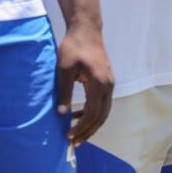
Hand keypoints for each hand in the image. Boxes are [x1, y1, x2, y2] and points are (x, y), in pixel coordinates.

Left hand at [55, 22, 113, 145]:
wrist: (86, 29)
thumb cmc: (73, 47)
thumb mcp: (65, 69)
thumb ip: (64, 92)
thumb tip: (62, 114)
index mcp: (99, 83)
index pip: (92, 113)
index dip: (81, 127)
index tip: (68, 135)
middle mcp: (108, 85)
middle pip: (101, 116)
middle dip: (88, 131)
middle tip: (74, 142)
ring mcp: (109, 83)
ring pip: (104, 111)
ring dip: (91, 124)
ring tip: (76, 133)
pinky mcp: (106, 81)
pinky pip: (102, 103)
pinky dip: (93, 113)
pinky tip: (78, 115)